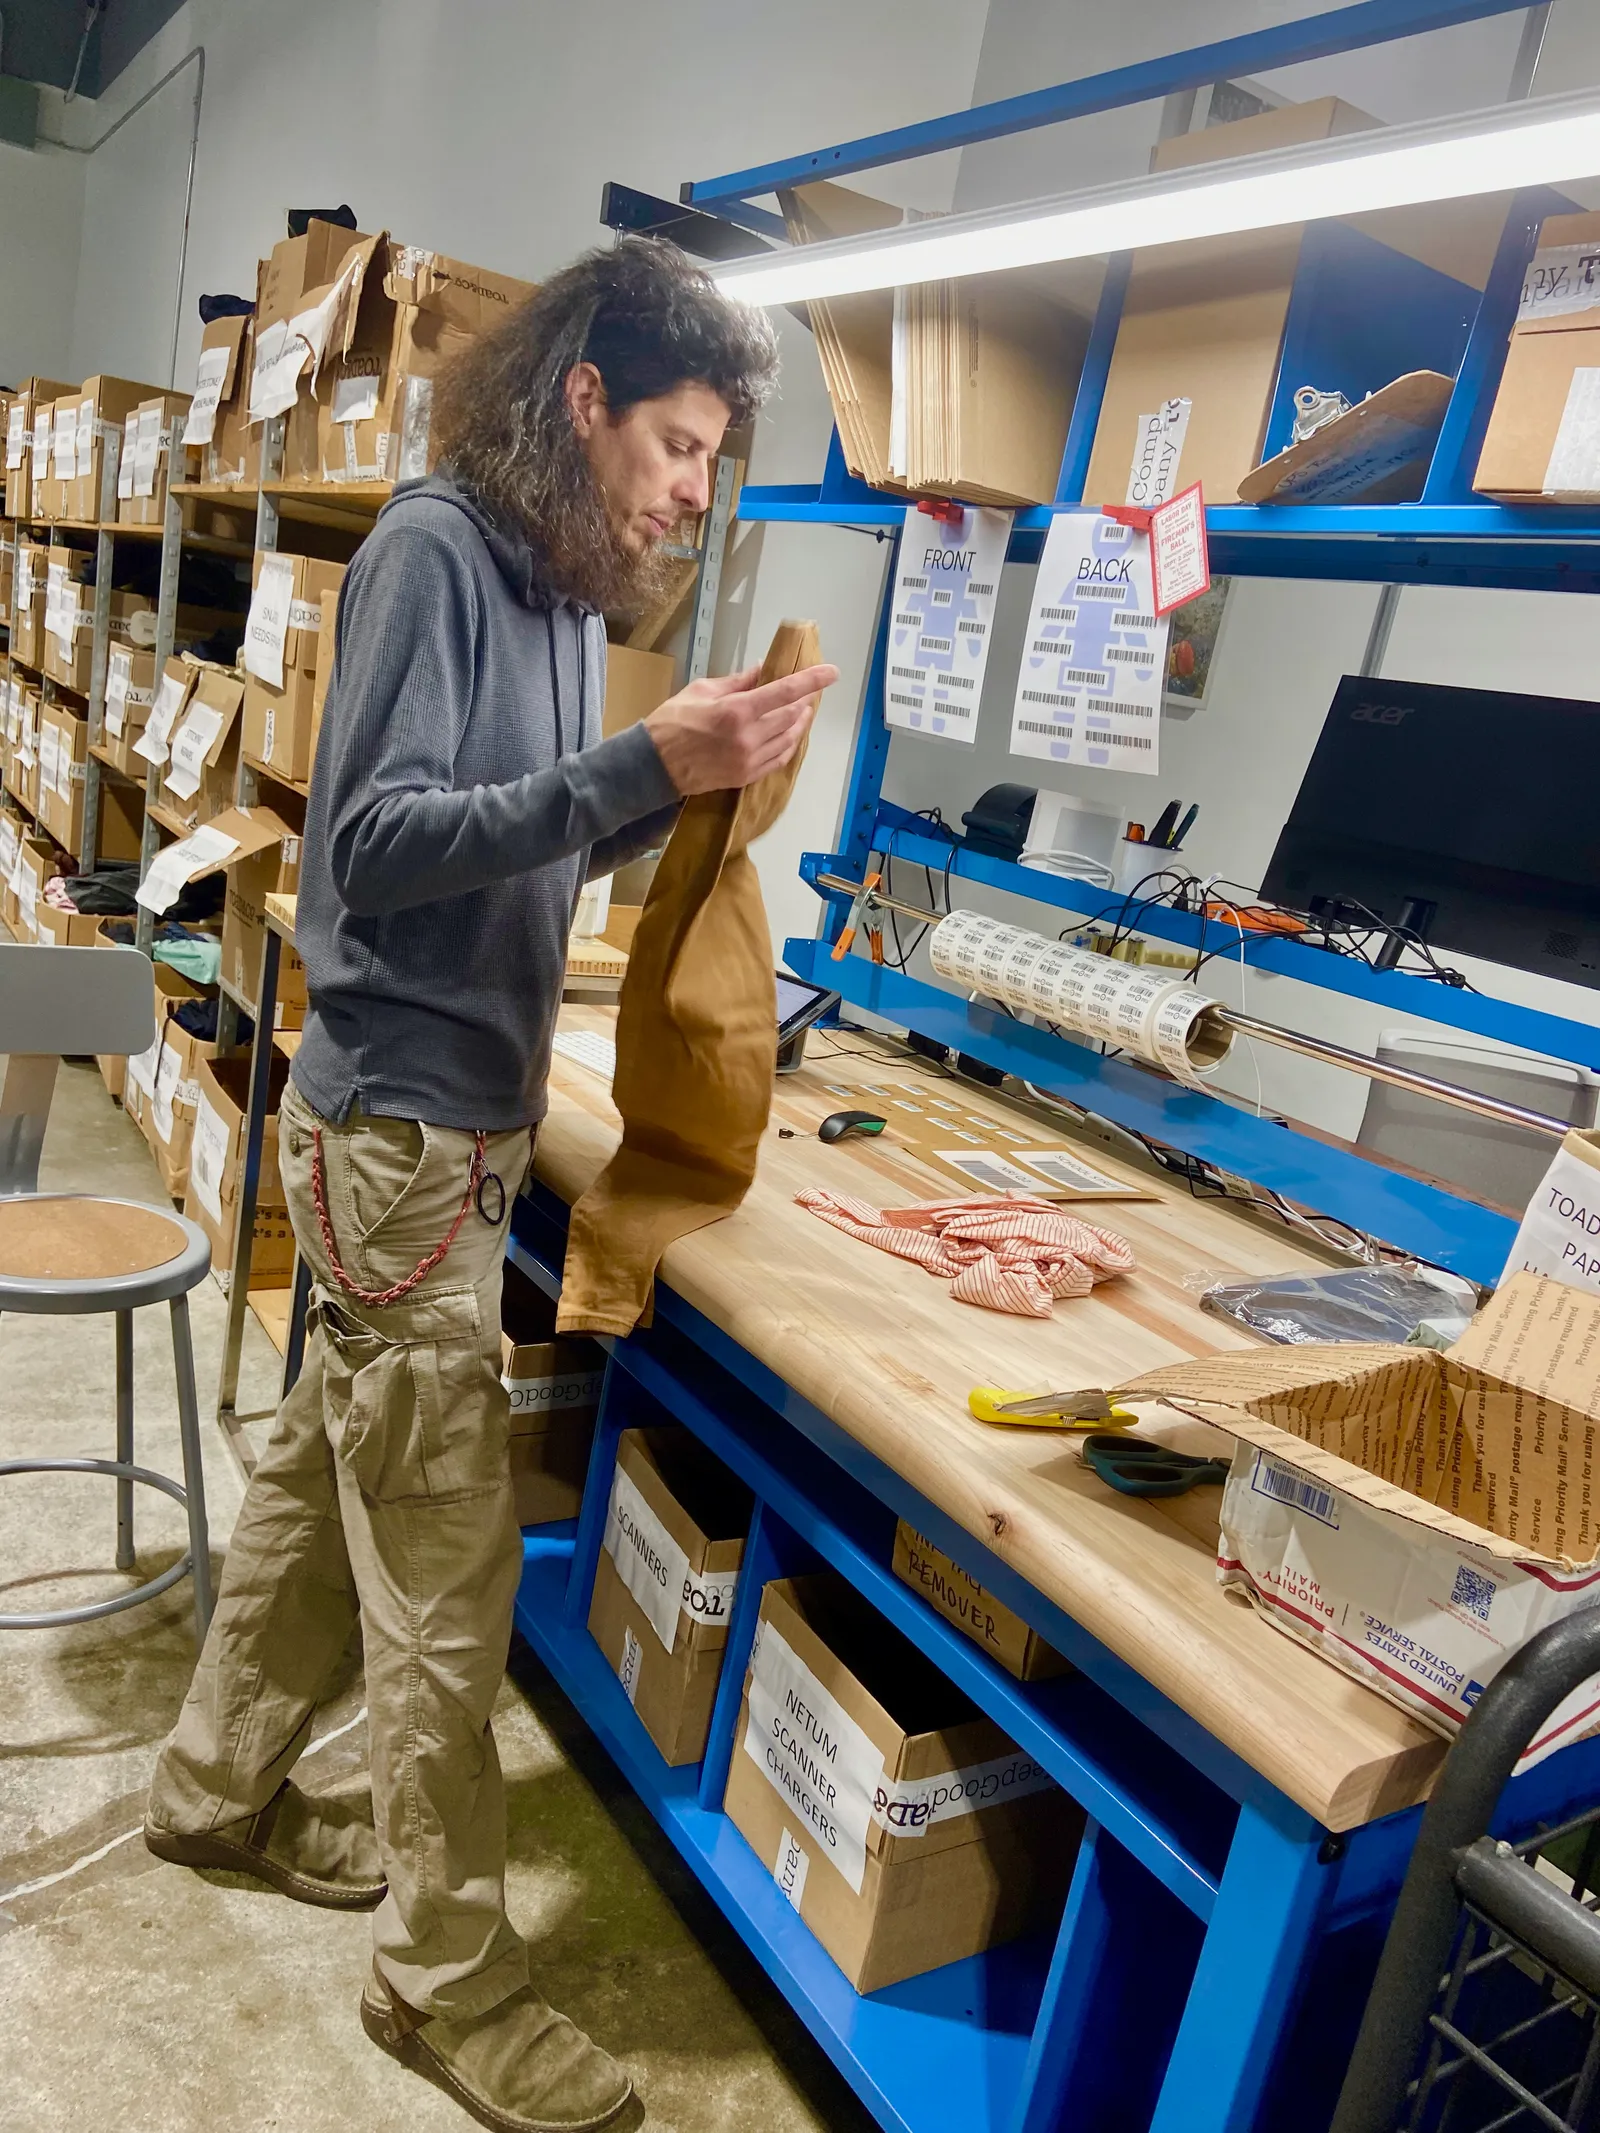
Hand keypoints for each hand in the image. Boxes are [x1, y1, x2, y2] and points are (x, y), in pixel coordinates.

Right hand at [645, 661, 837, 795]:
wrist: (653, 765)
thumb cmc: (672, 721)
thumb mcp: (702, 690)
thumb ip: (737, 682)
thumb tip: (762, 670)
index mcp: (737, 710)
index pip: (785, 691)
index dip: (812, 680)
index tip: (833, 672)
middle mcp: (749, 736)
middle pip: (791, 715)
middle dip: (805, 700)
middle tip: (810, 690)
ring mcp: (749, 760)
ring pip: (789, 738)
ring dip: (799, 723)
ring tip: (802, 710)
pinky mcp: (746, 776)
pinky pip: (779, 759)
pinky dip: (789, 744)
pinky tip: (790, 734)